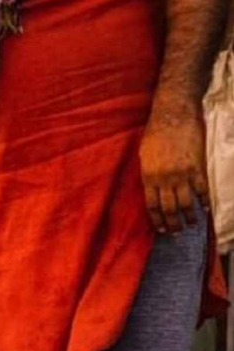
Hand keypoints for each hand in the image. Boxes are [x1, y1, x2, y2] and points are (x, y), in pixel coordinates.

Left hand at [140, 110, 207, 233]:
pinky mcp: (197, 168)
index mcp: (149, 177)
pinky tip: (206, 209)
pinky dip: (205, 201)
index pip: (152, 206)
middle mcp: (164, 179)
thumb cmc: (155, 134)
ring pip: (186, 203)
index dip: (157, 220)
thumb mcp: (144, 155)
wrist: (173, 116)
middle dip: (173, 224)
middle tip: (177, 233)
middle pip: (169, 209)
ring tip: (192, 225)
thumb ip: (148, 174)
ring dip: (190, 217)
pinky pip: (202, 190)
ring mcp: (182, 174)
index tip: (161, 230)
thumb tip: (152, 189)